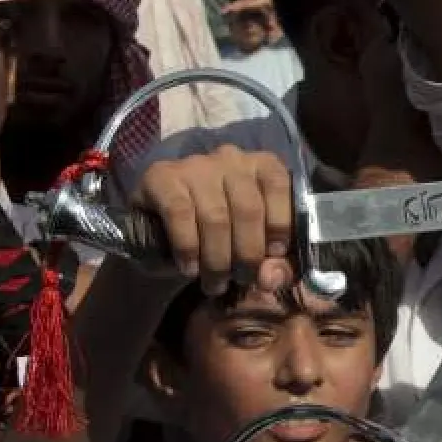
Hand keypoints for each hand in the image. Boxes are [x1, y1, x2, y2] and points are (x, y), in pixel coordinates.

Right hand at [133, 144, 292, 294]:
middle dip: (248, 254)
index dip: (280, 224)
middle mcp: (229, 158)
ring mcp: (195, 165)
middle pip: (247, 208)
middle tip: (242, 279)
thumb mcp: (255, 245)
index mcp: (260, 165)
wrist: (162, 230)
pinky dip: (188, 247)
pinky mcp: (162, 177)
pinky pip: (180, 214)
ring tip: (216, 283)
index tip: (274, 255)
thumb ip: (275, 261)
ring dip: (217, 260)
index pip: (278, 185)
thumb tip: (273, 277)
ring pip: (215, 217)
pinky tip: (189, 268)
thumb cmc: (221, 235)